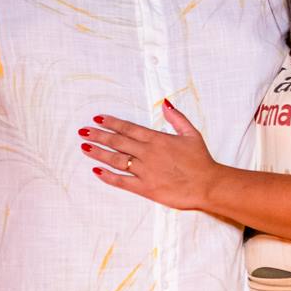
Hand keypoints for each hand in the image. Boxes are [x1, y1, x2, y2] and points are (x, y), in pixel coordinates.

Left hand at [78, 101, 217, 209]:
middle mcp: (147, 153)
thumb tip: (165, 103)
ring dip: (99, 153)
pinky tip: (97, 171)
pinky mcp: (146, 188)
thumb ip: (176, 118)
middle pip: (117, 142)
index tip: (98, 119)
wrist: (207, 184)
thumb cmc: (201, 160)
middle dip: (98, 135)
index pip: (128, 128)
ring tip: (85, 148)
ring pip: (116, 160)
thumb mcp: (191, 133)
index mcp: (157, 139)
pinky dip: (108, 176)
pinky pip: (122, 181)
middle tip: (83, 131)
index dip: (111, 122)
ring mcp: (145, 171)